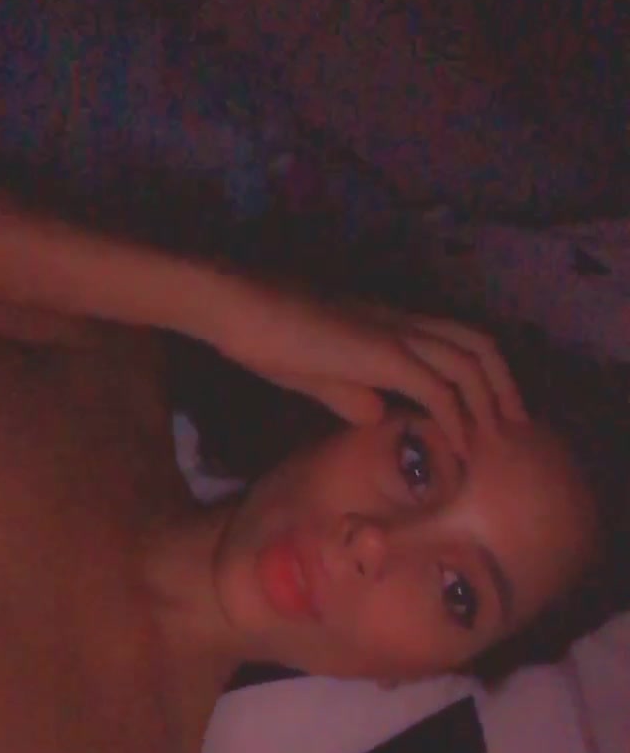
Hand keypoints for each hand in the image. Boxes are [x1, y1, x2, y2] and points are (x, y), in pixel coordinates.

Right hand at [215, 283, 527, 453]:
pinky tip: (460, 443)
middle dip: (503, 386)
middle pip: (478, 344)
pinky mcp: (381, 352)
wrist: (238, 308)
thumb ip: (350, 394)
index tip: (487, 415)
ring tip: (496, 441)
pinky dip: (455, 416)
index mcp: (390, 324)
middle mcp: (403, 323)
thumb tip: (378, 416)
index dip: (481, 376)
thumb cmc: (268, 337)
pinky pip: (436, 385)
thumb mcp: (317, 376)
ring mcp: (395, 334)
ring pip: (467, 362)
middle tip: (513, 428)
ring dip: (488, 403)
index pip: (456, 342)